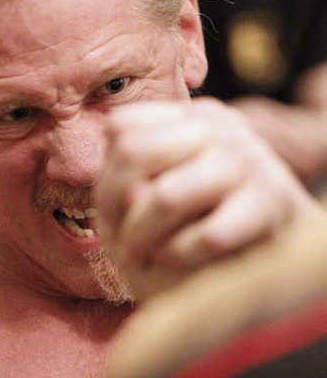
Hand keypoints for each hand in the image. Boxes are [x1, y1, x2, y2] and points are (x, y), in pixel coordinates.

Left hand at [95, 97, 321, 299]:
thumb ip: (128, 184)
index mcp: (189, 117)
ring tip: (139, 257)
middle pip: (132, 151)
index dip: (105, 178)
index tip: (111, 213)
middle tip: (119, 241)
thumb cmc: (201, 224)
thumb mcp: (156, 195)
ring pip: (165, 196)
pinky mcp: (272, 201)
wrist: (271, 255)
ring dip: (141, 237)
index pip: (121, 129)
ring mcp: (247, 158)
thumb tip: (134, 194)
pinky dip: (179, 255)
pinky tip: (174, 260)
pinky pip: (207, 235)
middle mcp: (218, 126)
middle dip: (112, 205)